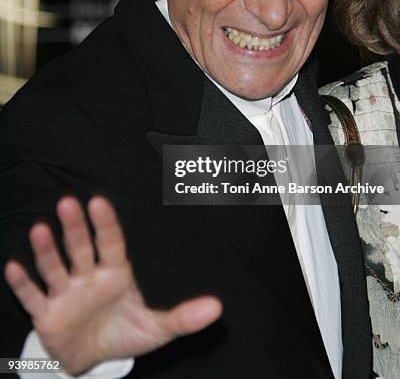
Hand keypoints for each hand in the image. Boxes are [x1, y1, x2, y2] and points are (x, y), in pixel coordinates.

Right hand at [4, 196, 221, 374]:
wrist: (92, 359)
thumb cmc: (123, 333)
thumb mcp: (156, 328)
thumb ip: (184, 317)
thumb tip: (218, 308)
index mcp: (114, 273)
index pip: (111, 243)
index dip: (105, 223)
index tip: (99, 201)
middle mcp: (87, 277)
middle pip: (81, 248)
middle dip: (75, 227)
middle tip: (69, 202)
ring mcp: (65, 294)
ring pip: (55, 267)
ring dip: (47, 250)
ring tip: (40, 229)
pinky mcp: (47, 315)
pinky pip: (33, 297)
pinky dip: (23, 284)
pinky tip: (12, 266)